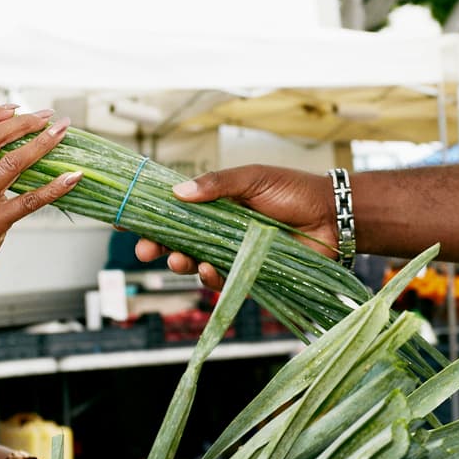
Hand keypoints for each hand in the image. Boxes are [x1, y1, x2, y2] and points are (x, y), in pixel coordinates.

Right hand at [133, 165, 337, 289]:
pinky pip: (222, 279)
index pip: (175, 210)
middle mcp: (220, 229)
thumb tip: (177, 192)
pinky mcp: (248, 272)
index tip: (126, 222)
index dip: (150, 216)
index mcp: (216, 203)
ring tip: (178, 260)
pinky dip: (210, 278)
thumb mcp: (253, 178)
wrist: (332, 216)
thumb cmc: (294, 191)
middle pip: (178, 240)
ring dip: (182, 263)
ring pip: (195, 262)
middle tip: (145, 250)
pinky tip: (207, 270)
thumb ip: (217, 185)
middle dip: (158, 246)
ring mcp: (233, 251)